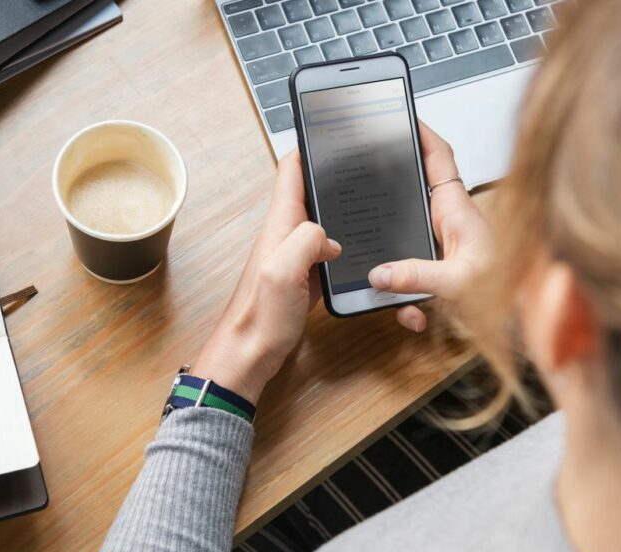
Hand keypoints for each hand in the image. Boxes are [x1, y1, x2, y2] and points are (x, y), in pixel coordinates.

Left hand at [193, 151, 340, 404]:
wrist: (248, 356)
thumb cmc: (259, 318)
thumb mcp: (283, 271)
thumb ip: (306, 240)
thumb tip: (329, 236)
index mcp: (280, 225)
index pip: (291, 172)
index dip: (309, 145)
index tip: (332, 126)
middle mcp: (286, 235)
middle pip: (311, 192)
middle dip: (334, 173)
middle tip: (365, 160)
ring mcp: (296, 256)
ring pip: (323, 221)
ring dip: (341, 208)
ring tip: (371, 195)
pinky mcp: (305, 278)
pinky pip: (327, 251)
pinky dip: (345, 244)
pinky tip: (364, 248)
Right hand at [367, 122, 491, 331]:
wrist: (528, 314)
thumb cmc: (510, 289)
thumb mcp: (457, 282)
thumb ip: (416, 276)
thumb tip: (380, 273)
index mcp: (457, 210)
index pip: (438, 157)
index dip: (421, 133)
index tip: (400, 118)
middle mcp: (451, 223)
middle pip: (414, 196)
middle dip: (390, 202)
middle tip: (366, 197)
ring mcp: (446, 245)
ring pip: (407, 245)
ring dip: (399, 273)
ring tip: (403, 300)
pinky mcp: (444, 269)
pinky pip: (415, 279)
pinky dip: (412, 301)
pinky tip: (417, 317)